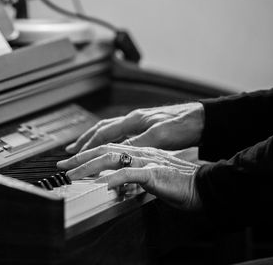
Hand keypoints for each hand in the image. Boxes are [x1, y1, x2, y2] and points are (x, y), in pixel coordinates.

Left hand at [57, 143, 202, 210]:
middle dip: (80, 157)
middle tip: (62, 166)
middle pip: (104, 149)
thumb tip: (117, 181)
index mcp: (139, 151)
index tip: (70, 161)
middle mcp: (140, 151)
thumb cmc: (181, 183)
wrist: (205, 185)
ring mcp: (147, 160)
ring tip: (74, 175)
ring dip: (89, 166)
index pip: (108, 148)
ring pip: (111, 158)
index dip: (87, 153)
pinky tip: (103, 183)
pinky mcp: (155, 172)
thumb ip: (134, 175)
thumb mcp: (152, 177)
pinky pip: (130, 173)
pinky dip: (114, 177)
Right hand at [65, 102, 204, 153]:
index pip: (104, 133)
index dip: (88, 144)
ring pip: (110, 130)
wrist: (201, 118)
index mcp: (134, 120)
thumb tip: (117, 152)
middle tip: (71, 151)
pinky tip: (110, 147)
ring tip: (83, 147)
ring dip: (94, 139)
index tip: (76, 155)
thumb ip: (137, 144)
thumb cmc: (183, 124)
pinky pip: (120, 133)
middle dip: (85, 140)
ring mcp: (139, 122)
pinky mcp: (147, 127)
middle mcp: (133, 119)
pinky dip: (109, 140)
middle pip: (102, 129)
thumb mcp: (160, 136)